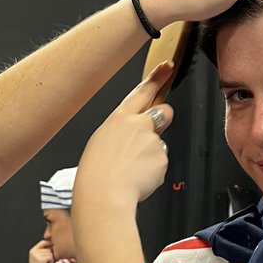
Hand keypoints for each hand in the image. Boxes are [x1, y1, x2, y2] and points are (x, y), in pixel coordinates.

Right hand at [27, 239, 53, 262]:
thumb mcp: (39, 258)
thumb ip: (44, 251)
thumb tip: (53, 245)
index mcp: (32, 250)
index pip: (43, 242)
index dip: (49, 244)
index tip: (51, 249)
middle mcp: (34, 251)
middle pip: (49, 248)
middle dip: (49, 255)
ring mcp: (37, 255)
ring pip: (50, 253)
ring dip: (50, 259)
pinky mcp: (41, 259)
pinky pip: (51, 257)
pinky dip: (50, 262)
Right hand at [74, 64, 173, 213]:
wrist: (104, 195)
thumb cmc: (96, 173)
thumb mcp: (101, 141)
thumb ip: (122, 131)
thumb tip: (135, 133)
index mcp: (119, 118)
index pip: (142, 91)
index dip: (157, 77)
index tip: (167, 67)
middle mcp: (139, 125)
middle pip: (163, 112)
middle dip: (163, 119)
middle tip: (148, 138)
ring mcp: (153, 141)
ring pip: (159, 145)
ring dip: (150, 156)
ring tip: (131, 170)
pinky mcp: (162, 159)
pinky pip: (160, 164)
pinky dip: (152, 172)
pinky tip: (137, 178)